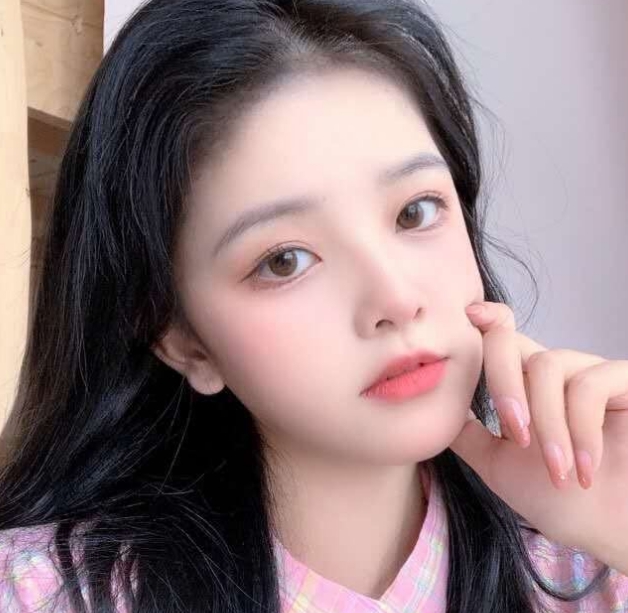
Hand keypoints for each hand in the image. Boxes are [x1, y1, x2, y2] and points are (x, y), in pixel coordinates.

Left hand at [449, 300, 627, 572]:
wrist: (606, 531)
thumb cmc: (555, 498)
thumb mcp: (496, 462)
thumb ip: (464, 430)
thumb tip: (429, 404)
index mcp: (521, 384)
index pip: (500, 337)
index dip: (486, 320)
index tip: (468, 317)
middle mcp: (553, 370)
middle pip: (511, 341)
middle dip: (503, 383)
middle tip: (516, 436)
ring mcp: (590, 372)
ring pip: (547, 366)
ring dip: (548, 424)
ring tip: (558, 471)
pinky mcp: (624, 383)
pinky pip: (590, 385)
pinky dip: (582, 429)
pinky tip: (584, 468)